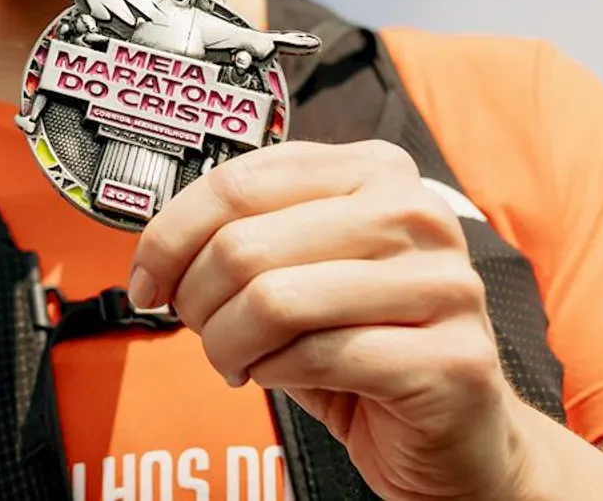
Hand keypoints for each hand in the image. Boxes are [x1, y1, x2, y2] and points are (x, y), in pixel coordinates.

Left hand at [129, 140, 537, 500]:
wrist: (456, 431)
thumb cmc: (364, 342)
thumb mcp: (298, 269)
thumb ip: (244, 235)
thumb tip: (155, 246)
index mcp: (374, 170)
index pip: (239, 180)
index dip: (171, 233)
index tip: (147, 276)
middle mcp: (415, 214)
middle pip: (246, 244)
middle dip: (196, 297)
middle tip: (197, 328)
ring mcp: (442, 285)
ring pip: (274, 301)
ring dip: (228, 343)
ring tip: (234, 358)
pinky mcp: (450, 359)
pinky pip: (317, 357)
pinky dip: (274, 373)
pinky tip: (279, 375)